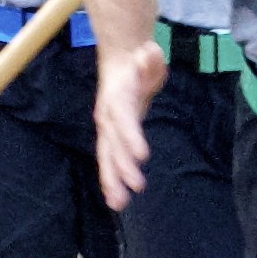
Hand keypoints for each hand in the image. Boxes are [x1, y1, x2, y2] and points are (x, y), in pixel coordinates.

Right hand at [93, 39, 163, 207]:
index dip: (131, 136)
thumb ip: (149, 59)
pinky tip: (115, 201)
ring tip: (119, 204)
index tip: (142, 155)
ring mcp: (107, 128)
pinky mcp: (110, 138)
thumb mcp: (148, 56)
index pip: (124, 118)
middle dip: (122, 166)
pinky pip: (108, 160)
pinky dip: (110, 180)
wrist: (120, 64)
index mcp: (118, 97)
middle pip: (112, 143)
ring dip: (112, 180)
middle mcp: (108, 116)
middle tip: (137, 186)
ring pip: (107, 156)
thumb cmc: (139, 62)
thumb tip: (148, 53)